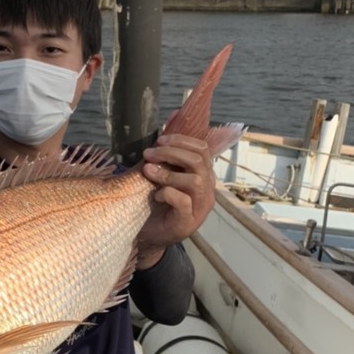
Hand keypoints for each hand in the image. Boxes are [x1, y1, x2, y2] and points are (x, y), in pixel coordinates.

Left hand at [137, 133, 214, 267]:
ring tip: (148, 172)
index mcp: (202, 176)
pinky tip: (155, 195)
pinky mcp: (188, 222)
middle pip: (198, 162)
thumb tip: (172, 116)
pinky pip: (183, 201)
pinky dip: (167, 193)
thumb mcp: (160, 173)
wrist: (147, 236)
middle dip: (171, 153)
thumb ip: (167, 151)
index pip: (202, 150)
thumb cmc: (155, 203)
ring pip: (195, 181)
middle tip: (149, 154)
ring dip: (168, 172)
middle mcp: (206, 191)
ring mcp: (200, 208)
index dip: (182, 141)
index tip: (159, 140)